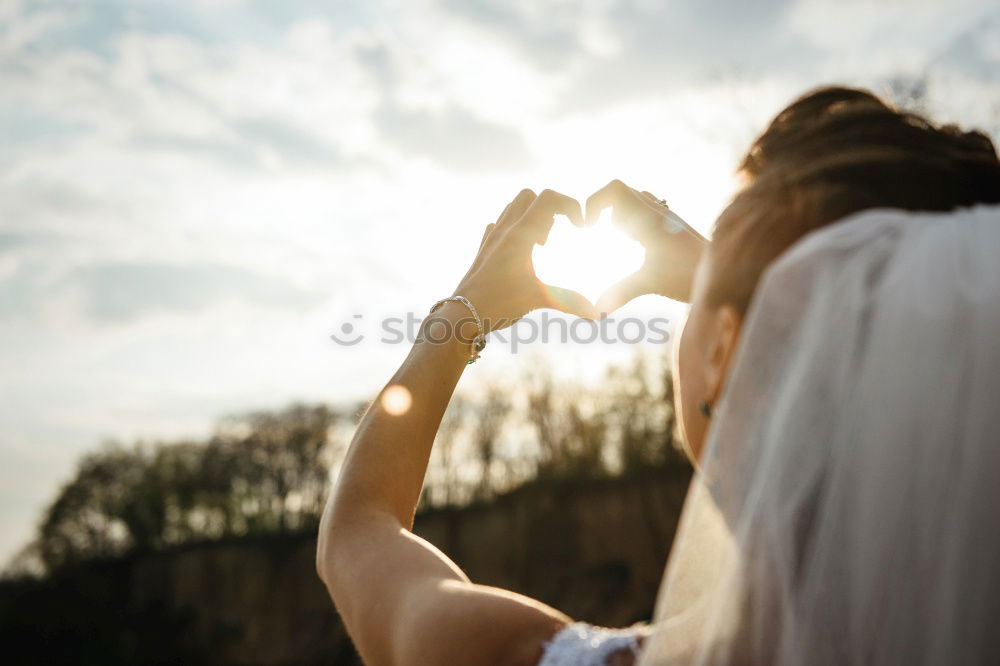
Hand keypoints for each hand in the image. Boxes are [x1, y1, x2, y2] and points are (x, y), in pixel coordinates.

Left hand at [452, 188, 596, 332]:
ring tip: (540, 244)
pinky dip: (515, 228)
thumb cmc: (499, 304)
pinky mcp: (484, 248)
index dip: (570, 205)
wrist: (463, 314)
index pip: (548, 198)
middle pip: (530, 196)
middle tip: (554, 236)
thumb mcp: (538, 299)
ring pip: (513, 207)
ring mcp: (491, 237)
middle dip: (549, 208)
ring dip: (532, 216)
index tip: (580, 226)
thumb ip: (569, 302)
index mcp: (520, 235)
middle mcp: (504, 230)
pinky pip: (500, 224)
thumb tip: (596, 314)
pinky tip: (521, 251)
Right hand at [585, 179, 707, 312]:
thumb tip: (595, 312)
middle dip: (604, 211)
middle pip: (622, 192)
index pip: (614, 188)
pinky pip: (648, 212)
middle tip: (601, 234)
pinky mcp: (674, 228)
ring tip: (620, 239)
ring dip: (620, 214)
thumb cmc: (690, 275)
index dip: (594, 202)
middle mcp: (658, 211)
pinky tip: (638, 247)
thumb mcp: (651, 282)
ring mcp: (667, 218)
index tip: (588, 228)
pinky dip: (634, 222)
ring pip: (636, 200)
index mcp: (649, 216)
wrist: (727, 274)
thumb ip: (620, 292)